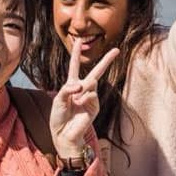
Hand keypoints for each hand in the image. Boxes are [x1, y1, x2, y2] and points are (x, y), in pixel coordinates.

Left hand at [49, 39, 119, 157]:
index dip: (76, 53)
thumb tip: (82, 84)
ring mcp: (90, 98)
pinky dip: (84, 98)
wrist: (64, 134)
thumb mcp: (58, 99)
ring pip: (91, 82)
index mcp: (71, 85)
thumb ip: (68, 88)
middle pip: (96, 72)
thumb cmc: (58, 117)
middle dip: (106, 61)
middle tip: (116, 50)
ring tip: (75, 101)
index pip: (74, 66)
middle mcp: (82, 89)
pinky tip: (79, 105)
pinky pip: (91, 94)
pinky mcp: (95, 106)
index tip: (78, 41)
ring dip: (81, 89)